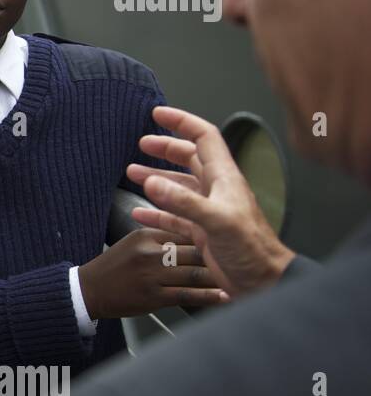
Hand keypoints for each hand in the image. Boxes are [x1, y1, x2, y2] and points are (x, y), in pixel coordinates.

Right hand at [78, 227, 226, 318]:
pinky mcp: (152, 297)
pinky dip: (209, 297)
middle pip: (193, 250)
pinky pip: (187, 295)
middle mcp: (150, 253)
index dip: (207, 234)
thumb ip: (160, 237)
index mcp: (146, 236)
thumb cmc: (114, 268)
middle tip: (239, 255)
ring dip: (217, 276)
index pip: (184, 230)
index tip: (226, 236)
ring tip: (238, 276)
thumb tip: (190, 234)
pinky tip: (224, 296)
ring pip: (193, 273)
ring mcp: (151, 276)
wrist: (89, 291)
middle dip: (217, 254)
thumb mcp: (133, 242)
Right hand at [127, 105, 295, 296]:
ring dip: (156, 177)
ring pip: (178, 185)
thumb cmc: (251, 250)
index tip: (158, 114)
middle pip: (189, 157)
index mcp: (224, 179)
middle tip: (142, 144)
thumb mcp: (217, 221)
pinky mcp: (201, 231)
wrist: (263, 282)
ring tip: (132, 173)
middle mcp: (216, 190)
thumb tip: (152, 181)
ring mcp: (207, 210)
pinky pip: (172, 215)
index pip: (204, 137)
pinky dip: (155, 211)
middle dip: (165, 148)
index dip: (181, 122)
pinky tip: (139, 212)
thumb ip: (183, 201)